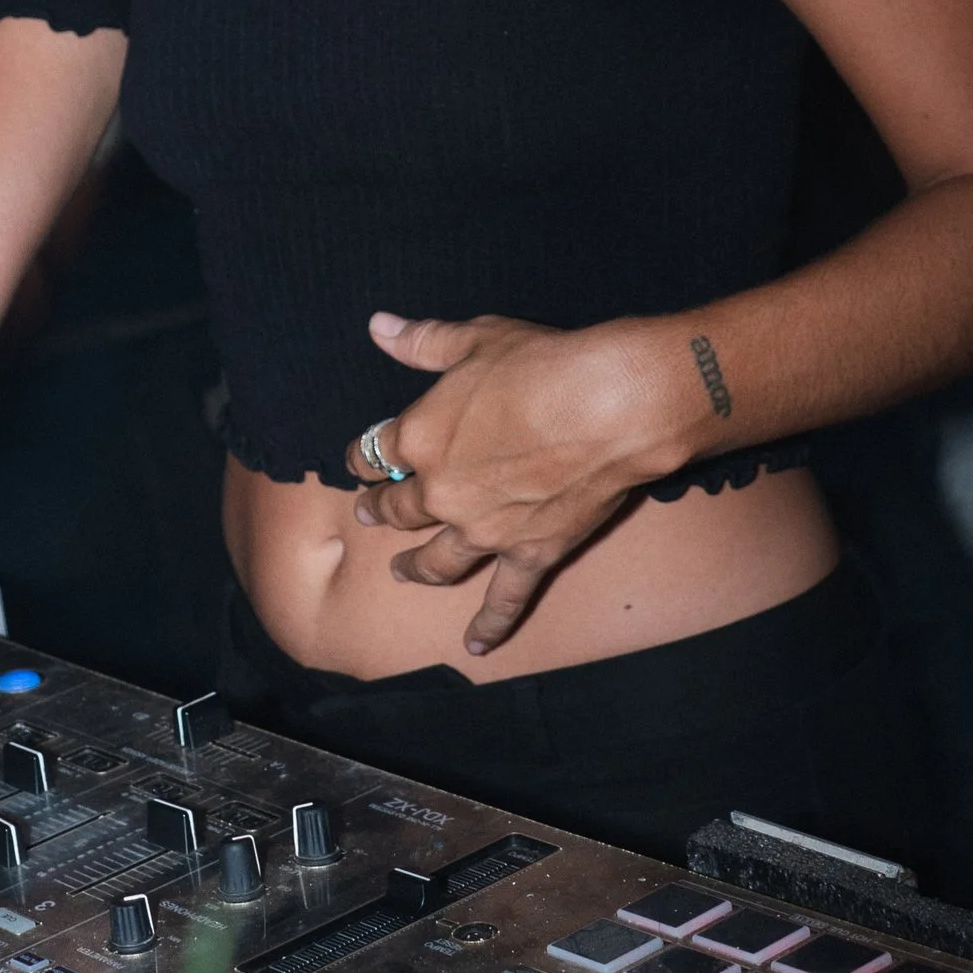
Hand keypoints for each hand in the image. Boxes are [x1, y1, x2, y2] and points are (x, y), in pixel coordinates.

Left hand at [343, 310, 693, 652]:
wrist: (611, 406)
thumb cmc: (543, 364)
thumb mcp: (475, 341)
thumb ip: (422, 341)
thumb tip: (379, 326)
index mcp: (419, 437)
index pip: (375, 451)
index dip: (365, 456)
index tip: (361, 460)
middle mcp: (442, 493)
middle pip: (400, 509)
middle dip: (381, 510)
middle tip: (369, 515)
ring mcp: (484, 531)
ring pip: (438, 561)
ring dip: (417, 569)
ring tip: (403, 573)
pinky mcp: (529, 554)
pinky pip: (504, 600)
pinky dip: (489, 626)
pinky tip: (476, 646)